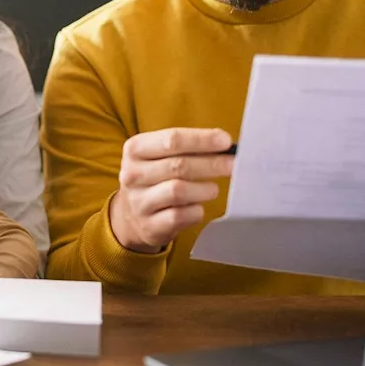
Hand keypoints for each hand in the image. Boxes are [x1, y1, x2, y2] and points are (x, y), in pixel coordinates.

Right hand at [109, 128, 233, 253]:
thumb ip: (188, 147)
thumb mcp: (160, 156)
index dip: (202, 140)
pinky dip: (196, 210)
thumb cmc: (156, 177)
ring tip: (213, 189)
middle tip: (233, 164)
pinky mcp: (150, 226)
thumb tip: (224, 143)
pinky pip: (180, 216)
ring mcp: (139, 202)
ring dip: (204, 189)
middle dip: (211, 164)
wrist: (131, 216)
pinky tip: (197, 206)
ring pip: (178, 191)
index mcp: (135, 149)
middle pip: (178, 165)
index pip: (172, 139)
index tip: (226, 141)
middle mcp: (132, 174)